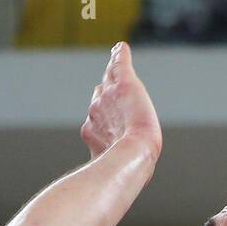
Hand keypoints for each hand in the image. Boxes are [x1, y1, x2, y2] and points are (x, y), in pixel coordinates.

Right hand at [81, 42, 161, 160]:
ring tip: (115, 59)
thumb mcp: (114, 165)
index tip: (105, 113)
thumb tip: (121, 176)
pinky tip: (121, 48)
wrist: (134, 152)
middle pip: (100, 94)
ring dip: (112, 69)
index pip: (95, 115)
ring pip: (109, 77)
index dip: (102, 113)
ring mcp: (109, 96)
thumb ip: (113, 166)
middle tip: (110, 85)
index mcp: (93, 130)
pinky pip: (120, 63)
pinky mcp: (125, 83)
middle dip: (105, 91)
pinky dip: (120, 55)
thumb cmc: (127, 164)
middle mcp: (96, 110)